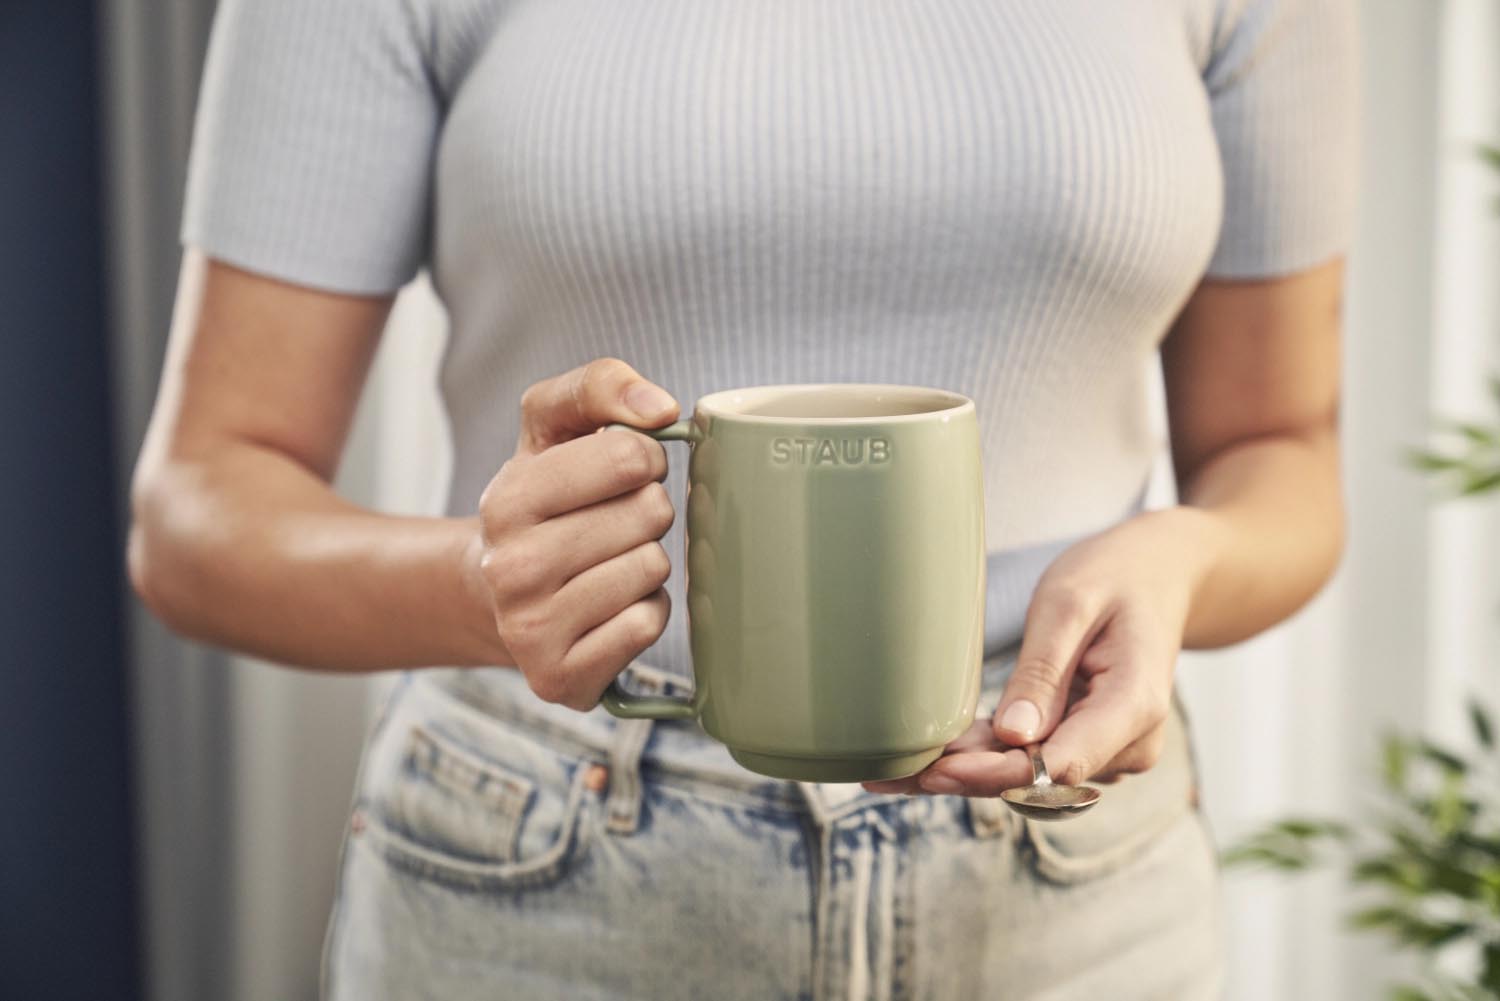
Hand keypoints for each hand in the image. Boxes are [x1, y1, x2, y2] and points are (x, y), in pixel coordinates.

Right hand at [471, 358, 680, 710]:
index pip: (629, 455)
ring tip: (607, 564)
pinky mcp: (559, 678)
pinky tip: (609, 608)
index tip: (625, 471)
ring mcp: (531, 629)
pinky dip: (645, 613)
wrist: (497, 593)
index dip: (645, 457)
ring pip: (651, 571)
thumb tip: (662, 408)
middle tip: (613, 524)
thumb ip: (600, 386)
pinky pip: (647, 626)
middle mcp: (509, 568)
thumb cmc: (544, 501)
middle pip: (649, 514)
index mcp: (507, 500)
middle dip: (647, 512)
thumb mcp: (553, 428)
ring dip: (646, 563)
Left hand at [863, 508, 1225, 796]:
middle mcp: (1127, 742)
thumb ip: (1044, 670)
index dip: (994, 773)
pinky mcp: (1084, 743)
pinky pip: (1030, 759)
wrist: (1162, 575)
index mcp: (1134, 706)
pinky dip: (980, 758)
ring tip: (888, 772)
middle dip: (964, 778)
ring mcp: (1107, 748)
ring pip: (1027, 776)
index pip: (1059, 762)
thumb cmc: (1116, 576)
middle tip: (887, 778)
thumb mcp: (1071, 604)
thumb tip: (1014, 736)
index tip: (938, 769)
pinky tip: (924, 761)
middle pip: (1037, 779)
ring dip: (964, 772)